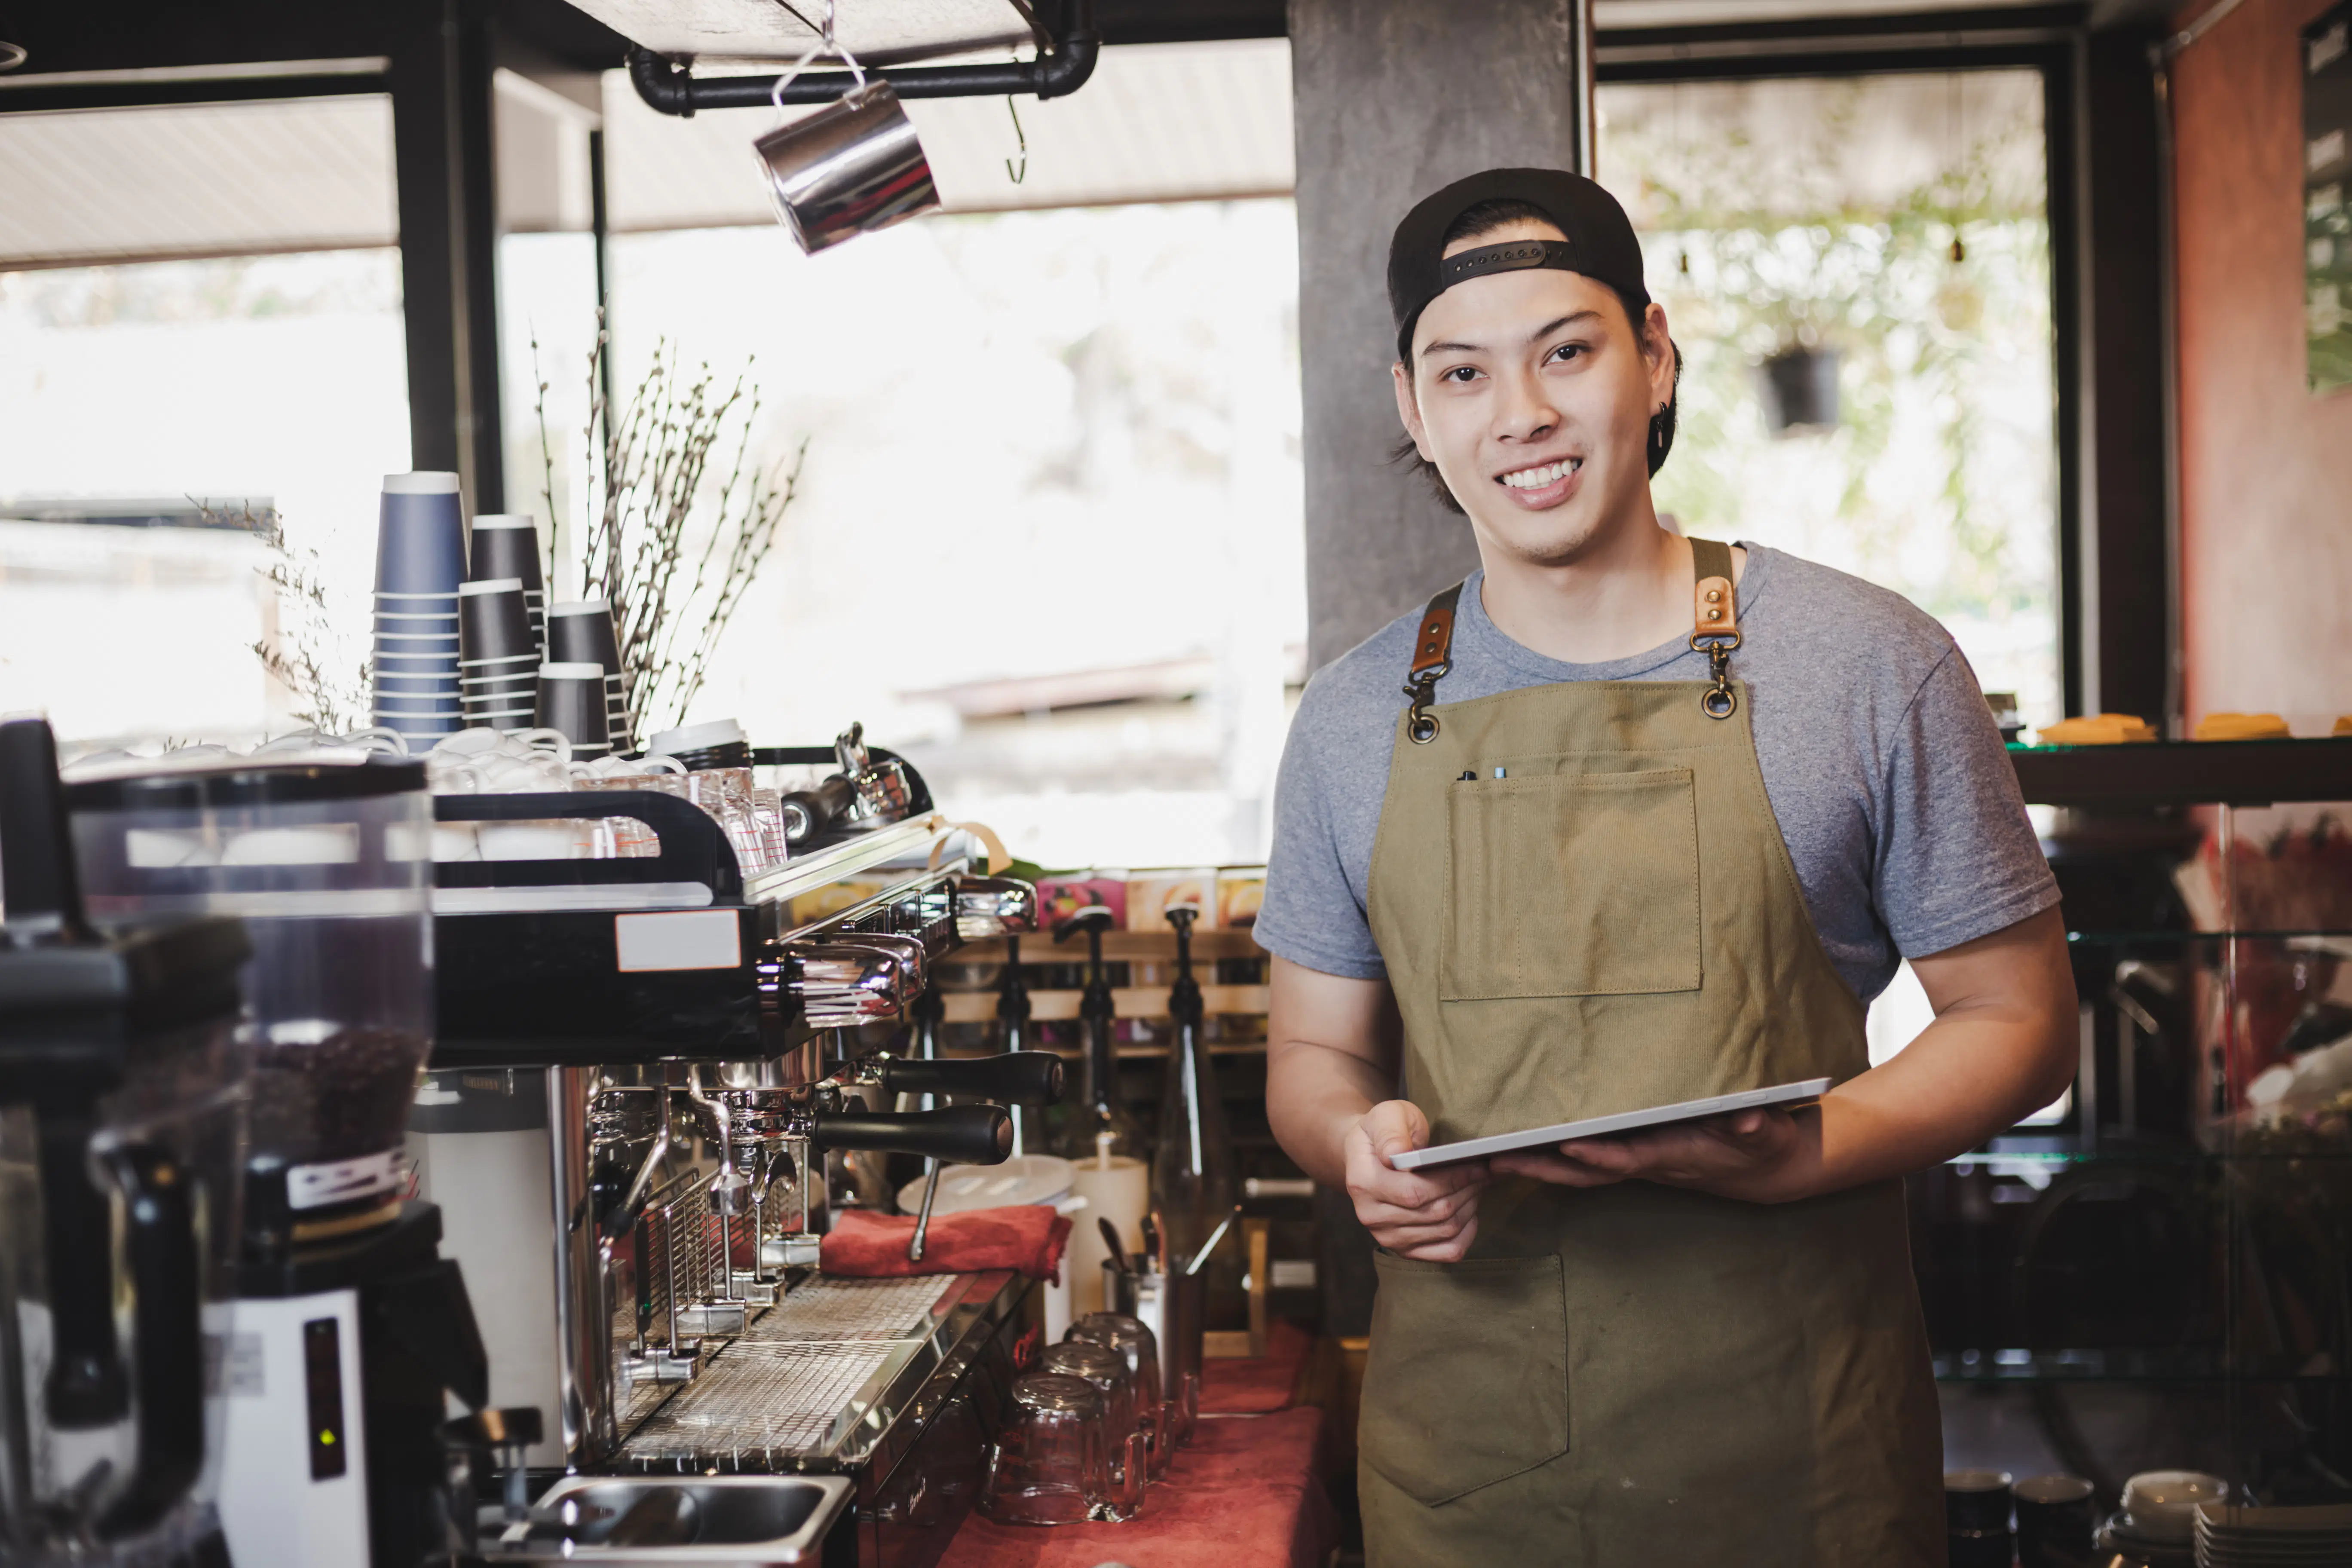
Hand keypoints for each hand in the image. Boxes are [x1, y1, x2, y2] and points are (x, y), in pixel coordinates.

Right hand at [1344, 1100, 1487, 1260]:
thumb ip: (1390, 1131)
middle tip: (1484, 1172)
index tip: (1478, 1165)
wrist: (1371, 1155)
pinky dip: (1467, 1233)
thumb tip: (1397, 1152)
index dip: (1452, 1180)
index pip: (1415, 1192)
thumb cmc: (1386, 1132)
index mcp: (1362, 1183)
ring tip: (1476, 1185)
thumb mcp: (1386, 1116)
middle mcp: (1370, 1216)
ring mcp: (1387, 1237)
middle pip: (1435, 1213)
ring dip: (1470, 1207)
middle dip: (1467, 1190)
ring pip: (1445, 1231)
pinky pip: (1448, 1252)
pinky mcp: (1405, 1250)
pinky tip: (1469, 1211)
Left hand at [1489, 1106, 1813, 1202]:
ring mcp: (1637, 1164)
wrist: (1761, 1172)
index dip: (1600, 1155)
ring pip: (1580, 1173)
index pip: (1630, 1158)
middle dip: (1546, 1169)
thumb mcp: (1766, 1133)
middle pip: (1589, 1174)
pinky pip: (1585, 1164)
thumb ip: (1756, 1126)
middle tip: (1499, 1160)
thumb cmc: (1760, 1146)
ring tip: (1493, 1159)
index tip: (1568, 1146)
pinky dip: (1554, 1162)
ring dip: (1539, 1168)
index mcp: (1673, 1156)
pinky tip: (1522, 1153)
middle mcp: (1647, 1165)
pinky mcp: (1633, 1158)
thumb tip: (1748, 1120)